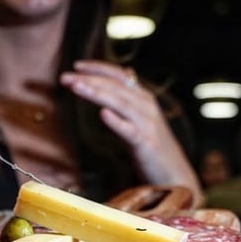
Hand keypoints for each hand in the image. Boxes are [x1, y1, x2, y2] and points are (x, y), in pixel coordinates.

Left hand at [59, 60, 202, 204]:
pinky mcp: (147, 145)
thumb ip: (131, 97)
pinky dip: (116, 121)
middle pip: (115, 87)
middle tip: (65, 77)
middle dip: (89, 79)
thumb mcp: (141, 118)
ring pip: (120, 104)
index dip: (98, 68)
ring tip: (76, 87)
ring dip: (97, 93)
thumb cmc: (152, 147)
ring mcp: (148, 125)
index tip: (76, 65)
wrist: (174, 176)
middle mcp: (147, 107)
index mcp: (143, 99)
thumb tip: (127, 72)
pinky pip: (130, 131)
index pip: (119, 76)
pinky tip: (102, 114)